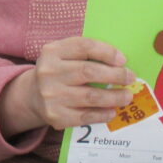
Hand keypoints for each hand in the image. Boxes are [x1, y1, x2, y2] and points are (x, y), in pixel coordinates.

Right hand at [0, 37, 134, 136]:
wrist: (32, 95)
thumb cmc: (58, 71)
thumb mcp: (63, 55)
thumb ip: (86, 54)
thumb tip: (120, 63)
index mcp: (52, 51)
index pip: (84, 46)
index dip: (106, 52)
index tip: (123, 60)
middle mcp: (48, 72)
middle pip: (89, 72)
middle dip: (115, 75)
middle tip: (130, 78)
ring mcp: (51, 95)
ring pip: (91, 96)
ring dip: (114, 97)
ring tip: (127, 96)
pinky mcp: (55, 116)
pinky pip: (86, 116)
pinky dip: (103, 114)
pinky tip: (112, 111)